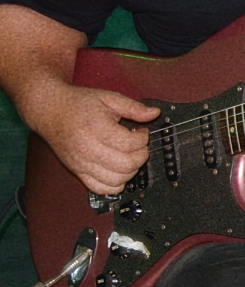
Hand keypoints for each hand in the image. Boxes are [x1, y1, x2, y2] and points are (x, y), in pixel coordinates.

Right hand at [31, 85, 160, 195]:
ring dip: (131, 171)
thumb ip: (133, 107)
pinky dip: (115, 184)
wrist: (49, 110)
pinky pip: (100, 189)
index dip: (143, 139)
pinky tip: (118, 170)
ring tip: (129, 156)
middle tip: (138, 146)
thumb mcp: (108, 97)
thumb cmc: (77, 104)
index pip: (129, 144)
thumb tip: (154, 113)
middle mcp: (87, 148)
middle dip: (141, 156)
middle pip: (126, 164)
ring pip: (116, 180)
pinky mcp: (77, 171)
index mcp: (95, 128)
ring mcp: (81, 163)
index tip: (142, 133)